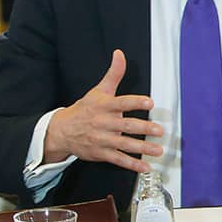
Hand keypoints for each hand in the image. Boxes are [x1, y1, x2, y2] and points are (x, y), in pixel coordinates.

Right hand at [44, 49, 162, 170]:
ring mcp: (102, 139)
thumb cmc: (85, 109)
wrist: (61, 131)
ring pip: (124, 144)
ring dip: (142, 148)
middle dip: (143, 128)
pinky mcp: (101, 153)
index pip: (122, 103)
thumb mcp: (99, 90)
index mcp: (104, 106)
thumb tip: (120, 54)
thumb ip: (114, 74)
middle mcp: (104, 123)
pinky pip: (118, 159)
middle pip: (126, 126)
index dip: (136, 103)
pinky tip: (145, 167)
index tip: (150, 103)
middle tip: (159, 130)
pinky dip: (132, 165)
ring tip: (159, 150)